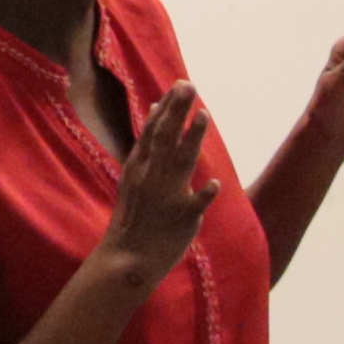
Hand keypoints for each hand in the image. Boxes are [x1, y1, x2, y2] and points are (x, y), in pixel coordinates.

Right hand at [87, 80, 221, 287]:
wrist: (128, 258)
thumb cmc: (137, 214)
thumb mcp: (135, 175)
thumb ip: (148, 144)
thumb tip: (155, 109)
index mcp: (141, 166)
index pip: (154, 131)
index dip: (168, 108)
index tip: (181, 86)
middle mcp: (152, 177)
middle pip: (166, 138)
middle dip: (178, 111)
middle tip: (190, 86)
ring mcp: (165, 196)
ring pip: (180, 163)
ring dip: (192, 138)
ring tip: (204, 115)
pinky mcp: (181, 219)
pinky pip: (194, 205)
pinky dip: (203, 195)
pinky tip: (215, 184)